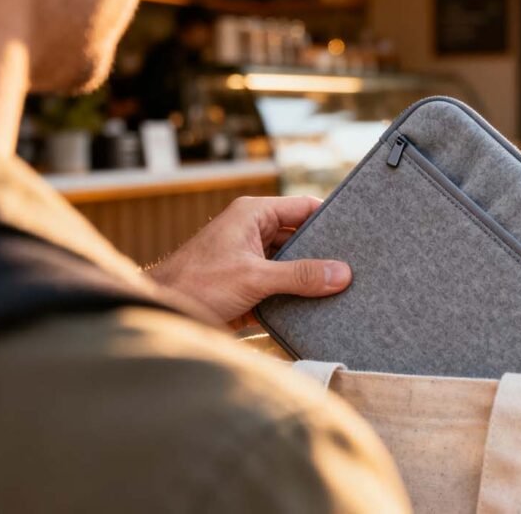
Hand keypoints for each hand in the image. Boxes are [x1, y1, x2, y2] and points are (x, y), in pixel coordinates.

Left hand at [148, 196, 350, 321]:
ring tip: (346, 289)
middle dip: (325, 254)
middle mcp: (253, 233)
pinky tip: (322, 310)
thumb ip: (300, 275)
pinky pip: (282, 289)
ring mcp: (251, 261)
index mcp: (253, 214)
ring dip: (312, 279)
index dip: (330, 218)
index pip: (303, 207)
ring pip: (293, 266)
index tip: (358, 233)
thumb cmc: (195, 284)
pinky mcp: (249, 288)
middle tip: (359, 266)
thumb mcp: (254, 277)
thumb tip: (342, 274)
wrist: (162, 314)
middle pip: (301, 238)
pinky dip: (298, 299)